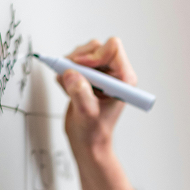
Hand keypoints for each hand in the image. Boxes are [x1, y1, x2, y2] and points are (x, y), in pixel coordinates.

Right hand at [56, 37, 137, 159]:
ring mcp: (100, 75)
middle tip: (69, 75)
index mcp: (123, 79)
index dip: (94, 55)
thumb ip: (80, 93)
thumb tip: (71, 73)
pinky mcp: (88, 77)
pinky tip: (67, 89)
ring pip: (83, 53)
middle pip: (96, 47)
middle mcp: (114, 74)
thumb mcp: (87, 114)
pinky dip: (65, 73)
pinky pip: (74, 63)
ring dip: (70, 66)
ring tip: (68, 86)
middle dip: (79, 59)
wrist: (87, 142)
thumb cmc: (94, 132)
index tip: (80, 68)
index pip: (112, 48)